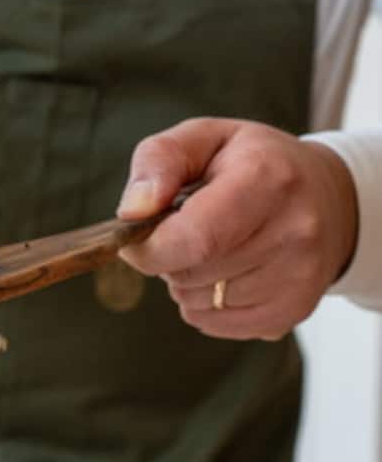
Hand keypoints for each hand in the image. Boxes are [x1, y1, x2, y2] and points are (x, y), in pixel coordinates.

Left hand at [116, 118, 357, 339]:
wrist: (329, 197)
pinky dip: (207, 304)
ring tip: (215, 248)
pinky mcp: (295, 309)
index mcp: (267, 178)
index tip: (138, 238)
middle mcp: (294, 231)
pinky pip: (216, 324)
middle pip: (190, 274)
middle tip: (189, 230)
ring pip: (199, 304)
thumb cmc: (254, 164)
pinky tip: (228, 273)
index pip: (193, 239)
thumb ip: (159, 161)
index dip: (150, 248)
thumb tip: (132, 211)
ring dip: (189, 282)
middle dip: (170, 258)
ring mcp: (299, 275)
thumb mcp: (205, 137)